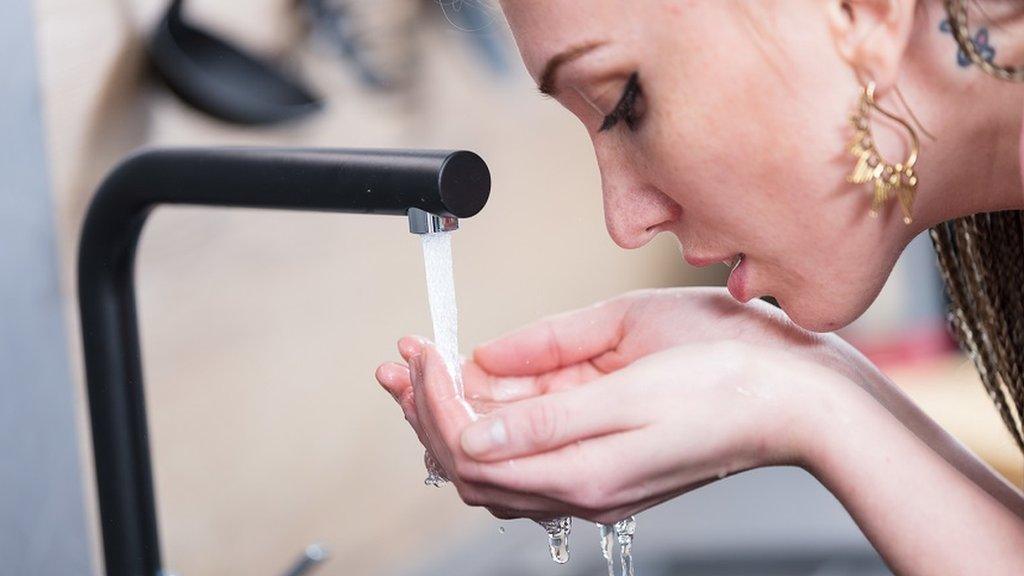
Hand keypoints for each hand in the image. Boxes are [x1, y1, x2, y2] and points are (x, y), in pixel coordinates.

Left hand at [376, 288, 853, 521]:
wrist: (798, 400)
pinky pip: (526, 456)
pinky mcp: (604, 464)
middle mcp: (581, 487)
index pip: (470, 447)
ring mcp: (592, 481)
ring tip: (419, 369)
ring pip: (493, 461)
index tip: (418, 348)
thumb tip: (473, 414)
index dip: (432, 398)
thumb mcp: (634, 376)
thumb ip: (547, 408)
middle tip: (399, 358)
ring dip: (449, 415)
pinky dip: (490, 423)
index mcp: (583, 470)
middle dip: (425, 408)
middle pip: (470, 462)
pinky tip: (479, 389)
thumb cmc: (732, 377)